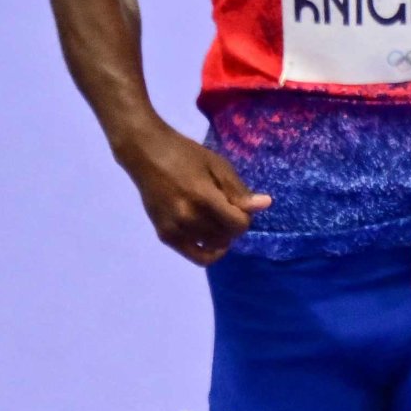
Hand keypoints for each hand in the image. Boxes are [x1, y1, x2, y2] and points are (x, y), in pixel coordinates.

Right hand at [120, 126, 268, 264]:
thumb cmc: (185, 155)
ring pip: (214, 247)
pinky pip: (195, 255)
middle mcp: (188, 218)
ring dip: (221, 237)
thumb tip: (265, 205)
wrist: (146, 154)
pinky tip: (210, 237)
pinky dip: (208, 250)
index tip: (239, 206)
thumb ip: (239, 190)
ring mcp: (174, 228)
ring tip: (215, 219)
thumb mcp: (218, 165)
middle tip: (226, 209)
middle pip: (227, 237)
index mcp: (203, 198)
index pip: (238, 225)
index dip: (245, 217)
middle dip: (233, 225)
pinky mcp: (165, 235)